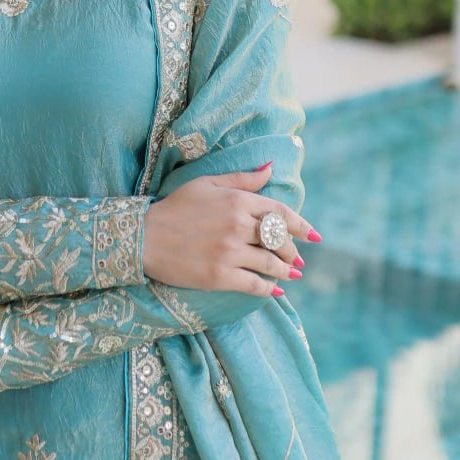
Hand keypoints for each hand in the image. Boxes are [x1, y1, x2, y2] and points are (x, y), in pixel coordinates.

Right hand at [143, 163, 318, 297]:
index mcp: (237, 200)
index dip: (301, 225)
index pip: (280, 212)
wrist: (144, 236)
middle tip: (297, 258)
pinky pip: (255, 285)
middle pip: (279, 239)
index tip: (315, 235)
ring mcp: (230, 252)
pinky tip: (275, 291)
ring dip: (285, 271)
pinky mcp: (220, 276)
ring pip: (271, 264)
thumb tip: (270, 168)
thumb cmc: (175, 207)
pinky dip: (269, 289)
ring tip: (291, 274)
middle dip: (292, 250)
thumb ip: (241, 178)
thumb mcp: (207, 184)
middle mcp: (238, 225)